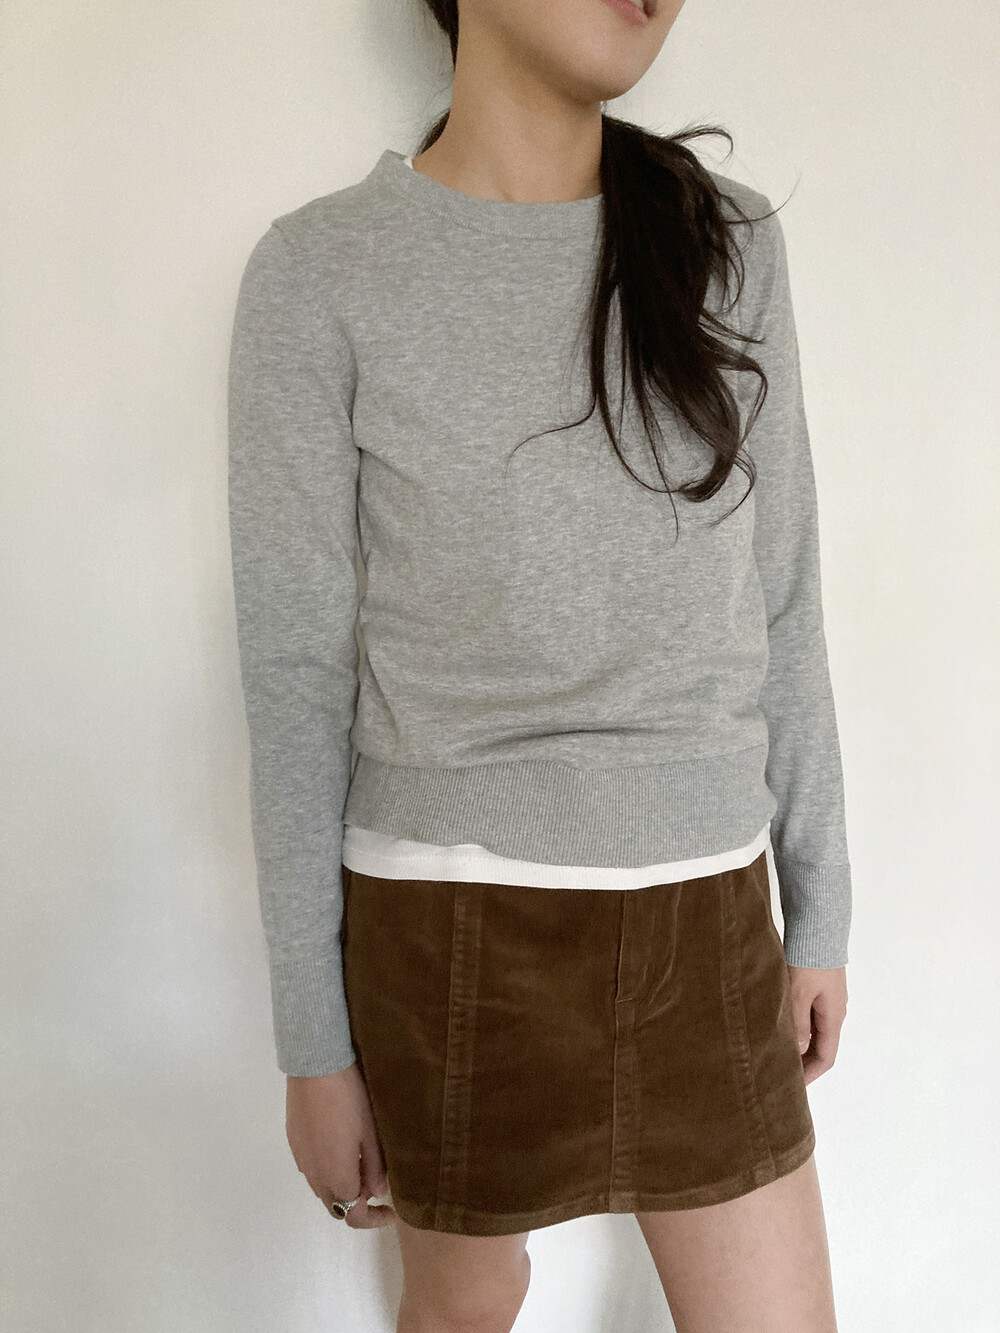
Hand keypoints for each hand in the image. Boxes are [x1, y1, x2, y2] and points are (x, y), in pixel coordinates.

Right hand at [285, 1061, 397, 1228]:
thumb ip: (375, 1167)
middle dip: (357, 1202)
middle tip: (376, 1182)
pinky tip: (339, 1146)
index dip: (374, 1219)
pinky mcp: (293, 1142)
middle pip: (335, 1205)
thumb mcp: (370, 1132)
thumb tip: (379, 1193)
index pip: (354, 1216)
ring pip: (322, 1188)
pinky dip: (327, 1170)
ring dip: (340, 1186)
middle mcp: (314, 1175)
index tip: (392, 1209)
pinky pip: (311, 1169)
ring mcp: (300, 1159)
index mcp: (336, 1176)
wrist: (315, 1066)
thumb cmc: (350, 1098)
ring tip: (360, 1163)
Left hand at [786, 965, 847, 1086]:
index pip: (826, 1057)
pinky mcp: (818, 984)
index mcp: (834, 1016)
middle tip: (781, 1071)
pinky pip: (809, 1013)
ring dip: (799, 1042)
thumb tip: (799, 1051)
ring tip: (776, 1050)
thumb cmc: (809, 960)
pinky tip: (779, 1024)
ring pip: (814, 1029)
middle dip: (804, 1061)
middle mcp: (834, 1010)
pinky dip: (797, 1024)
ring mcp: (827, 997)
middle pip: (821, 1045)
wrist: (817, 926)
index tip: (793, 1086)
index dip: (811, 1074)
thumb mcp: (799, 994)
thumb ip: (799, 1023)